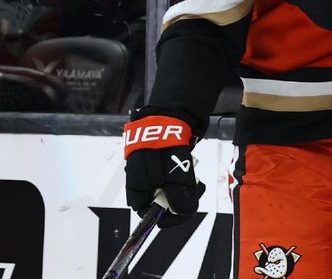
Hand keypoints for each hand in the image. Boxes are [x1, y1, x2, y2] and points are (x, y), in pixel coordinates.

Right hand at [124, 111, 203, 226]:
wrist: (168, 115)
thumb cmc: (164, 145)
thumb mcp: (174, 176)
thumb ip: (179, 197)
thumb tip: (184, 213)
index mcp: (137, 187)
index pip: (147, 212)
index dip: (166, 216)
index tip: (183, 212)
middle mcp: (141, 180)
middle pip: (160, 201)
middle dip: (179, 199)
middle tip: (194, 190)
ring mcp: (151, 169)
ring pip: (168, 187)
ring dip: (183, 185)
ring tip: (193, 176)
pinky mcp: (161, 159)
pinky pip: (172, 174)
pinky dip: (182, 174)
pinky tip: (191, 167)